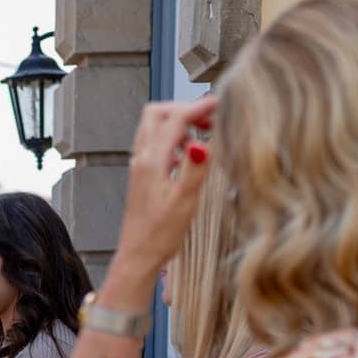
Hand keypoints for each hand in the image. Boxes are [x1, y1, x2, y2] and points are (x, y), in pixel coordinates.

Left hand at [115, 95, 218, 283]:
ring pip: (153, 126)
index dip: (198, 106)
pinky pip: (153, 143)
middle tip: (208, 118)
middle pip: (157, 113)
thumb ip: (194, 170)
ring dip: (177, 122)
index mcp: (152, 161)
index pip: (175, 119)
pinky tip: (187, 155)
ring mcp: (139, 166)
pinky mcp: (141, 175)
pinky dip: (172, 138)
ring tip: (202, 134)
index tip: (220, 102)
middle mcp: (141, 159)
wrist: (138, 255)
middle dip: (183, 108)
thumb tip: (203, 143)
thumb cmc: (160, 234)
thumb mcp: (184, 202)